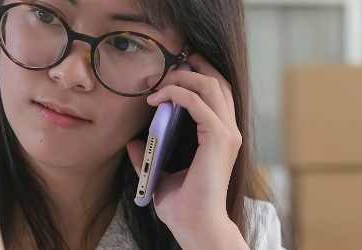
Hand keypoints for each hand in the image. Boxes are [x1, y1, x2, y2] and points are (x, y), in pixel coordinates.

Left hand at [125, 54, 248, 249]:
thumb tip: (132, 141)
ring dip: (183, 76)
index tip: (168, 72)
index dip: (196, 75)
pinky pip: (198, 103)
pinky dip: (177, 93)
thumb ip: (150, 155)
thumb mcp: (161, 175)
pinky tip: (157, 99)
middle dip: (193, 66)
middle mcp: (228, 130)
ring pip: (211, 85)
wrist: (196, 226)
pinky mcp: (219, 138)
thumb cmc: (183, 207)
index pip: (216, 93)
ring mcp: (226, 133)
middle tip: (166, 64)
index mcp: (220, 136)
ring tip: (159, 81)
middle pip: (218, 81)